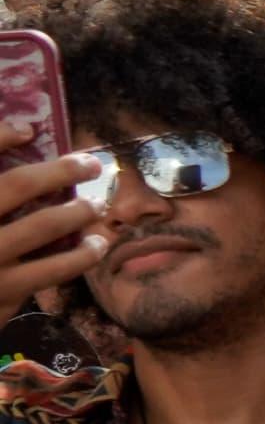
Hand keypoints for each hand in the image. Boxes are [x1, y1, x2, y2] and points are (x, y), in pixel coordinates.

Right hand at [0, 130, 107, 313]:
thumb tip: (19, 139)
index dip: (0, 137)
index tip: (27, 130)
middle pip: (18, 185)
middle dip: (60, 170)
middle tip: (91, 164)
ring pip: (42, 226)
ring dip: (77, 211)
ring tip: (96, 205)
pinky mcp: (3, 293)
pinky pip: (50, 269)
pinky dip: (79, 255)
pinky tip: (95, 246)